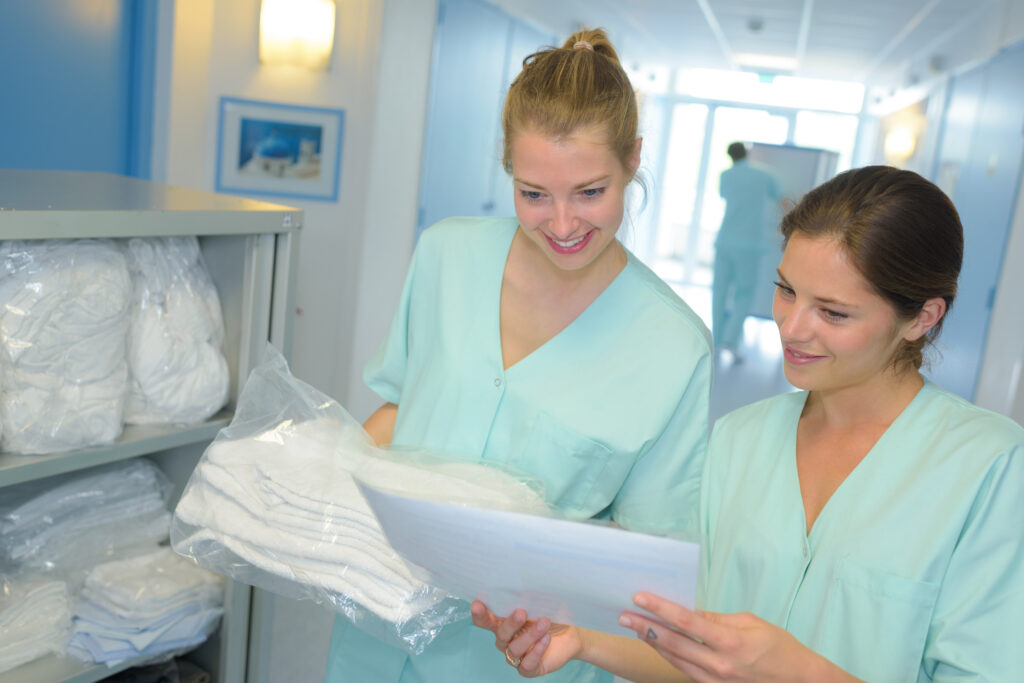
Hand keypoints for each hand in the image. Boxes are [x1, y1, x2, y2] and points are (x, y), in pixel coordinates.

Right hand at [470, 600, 581, 677]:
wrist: (572, 634)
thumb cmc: (551, 615)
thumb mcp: (540, 604)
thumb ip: (528, 599)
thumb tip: (523, 587)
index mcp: (503, 622)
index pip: (485, 620)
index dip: (480, 614)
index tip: (478, 604)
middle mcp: (506, 640)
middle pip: (500, 634)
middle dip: (510, 623)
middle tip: (522, 612)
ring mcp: (517, 656)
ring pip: (515, 649)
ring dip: (530, 635)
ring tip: (545, 622)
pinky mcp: (529, 669)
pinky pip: (527, 664)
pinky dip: (536, 651)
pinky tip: (546, 640)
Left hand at [619, 593, 842, 681]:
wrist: (800, 682)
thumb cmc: (780, 648)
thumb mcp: (752, 623)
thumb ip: (718, 618)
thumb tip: (690, 612)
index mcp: (730, 642)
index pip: (687, 621)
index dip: (660, 608)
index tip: (640, 597)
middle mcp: (719, 665)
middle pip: (674, 643)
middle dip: (645, 627)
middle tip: (624, 615)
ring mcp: (716, 682)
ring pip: (675, 660)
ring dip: (652, 643)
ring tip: (634, 627)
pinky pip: (685, 671)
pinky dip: (669, 656)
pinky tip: (657, 644)